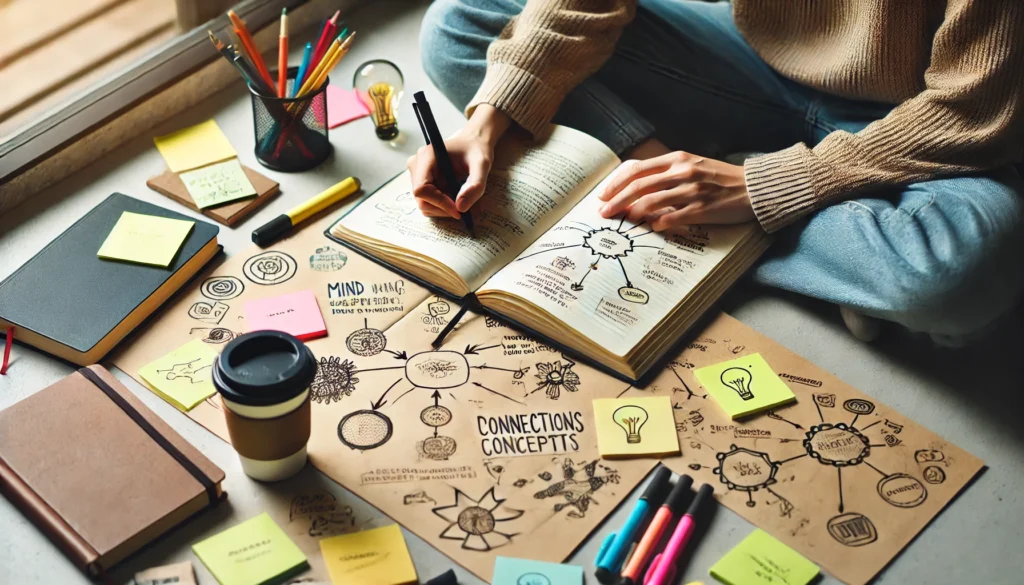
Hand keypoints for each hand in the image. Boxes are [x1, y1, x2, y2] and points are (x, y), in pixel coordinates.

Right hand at [407, 105, 511, 217]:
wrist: (473, 143)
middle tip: (462, 208)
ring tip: (461, 199)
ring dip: (443, 208)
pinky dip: (442, 206)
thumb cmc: (476, 150)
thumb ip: (475, 185)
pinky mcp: (422, 181)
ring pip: (424, 203)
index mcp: (427, 156)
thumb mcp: (482, 165)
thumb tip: (460, 207)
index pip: (422, 188)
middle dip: (442, 208)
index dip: (439, 202)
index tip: (458, 209)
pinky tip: (455, 197)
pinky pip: (428, 202)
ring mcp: (418, 174)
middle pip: (421, 199)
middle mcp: (417, 164)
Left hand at [597, 151, 754, 230]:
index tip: (603, 195)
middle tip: (604, 213)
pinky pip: (672, 218)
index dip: (616, 183)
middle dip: (616, 200)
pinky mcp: (702, 209)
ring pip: (651, 202)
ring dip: (632, 213)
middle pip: (639, 186)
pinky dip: (658, 224)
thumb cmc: (721, 178)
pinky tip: (652, 228)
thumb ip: (667, 173)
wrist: (753, 187)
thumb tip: (639, 187)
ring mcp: (692, 191)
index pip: (637, 170)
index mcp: (678, 159)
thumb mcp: (693, 165)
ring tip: (622, 221)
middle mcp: (682, 172)